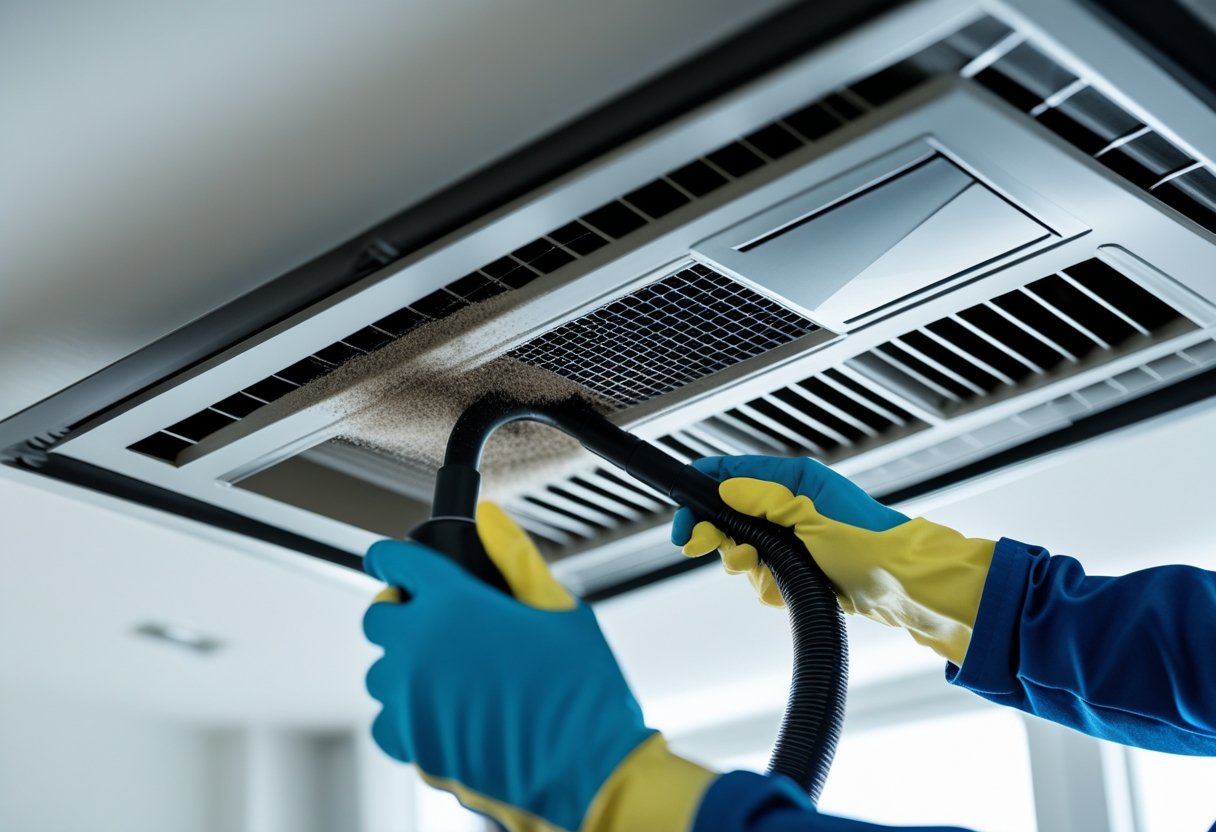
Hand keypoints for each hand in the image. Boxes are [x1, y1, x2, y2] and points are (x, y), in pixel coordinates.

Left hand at [364, 503, 714, 831]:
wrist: (589, 769)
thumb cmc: (582, 689)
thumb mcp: (559, 609)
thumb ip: (517, 558)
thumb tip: (490, 519)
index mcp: (455, 605)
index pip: (396, 563)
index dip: (389, 557)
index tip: (387, 560)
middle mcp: (421, 649)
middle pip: (379, 619)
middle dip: (398, 613)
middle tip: (429, 620)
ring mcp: (411, 701)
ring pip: (380, 675)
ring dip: (402, 667)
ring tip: (445, 673)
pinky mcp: (413, 746)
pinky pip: (388, 723)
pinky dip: (405, 715)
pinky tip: (441, 712)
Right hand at [671, 456, 994, 664]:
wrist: (904, 587)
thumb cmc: (868, 546)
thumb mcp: (811, 519)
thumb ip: (763, 501)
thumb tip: (723, 488)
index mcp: (792, 481)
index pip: (730, 474)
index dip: (699, 491)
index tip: (682, 517)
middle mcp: (788, 505)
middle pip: (727, 515)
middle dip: (717, 535)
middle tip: (697, 548)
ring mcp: (792, 537)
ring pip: (742, 550)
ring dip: (745, 565)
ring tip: (764, 571)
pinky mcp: (798, 566)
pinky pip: (764, 577)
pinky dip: (770, 587)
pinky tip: (787, 590)